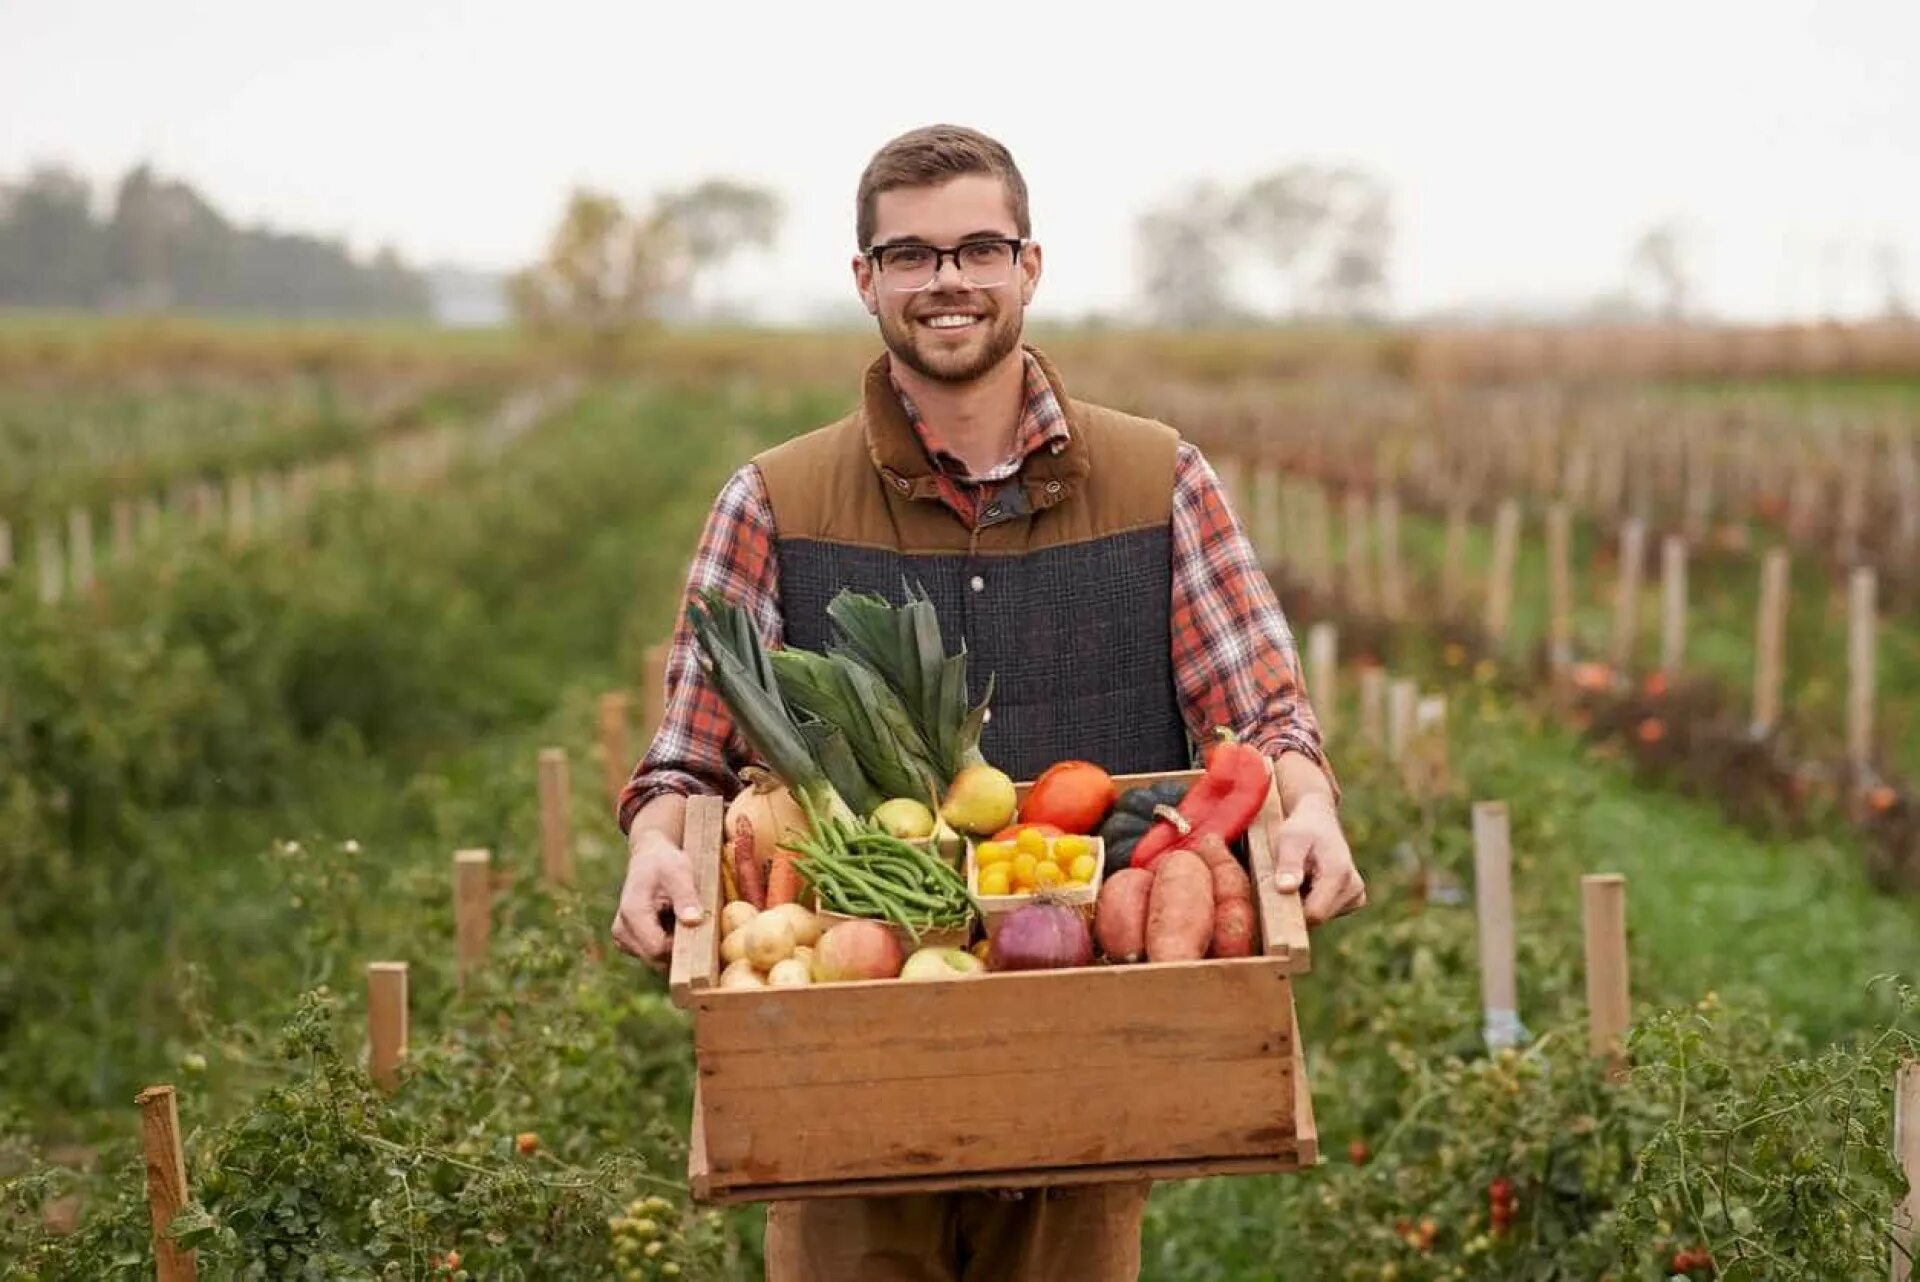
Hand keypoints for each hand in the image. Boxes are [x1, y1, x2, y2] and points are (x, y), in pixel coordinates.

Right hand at [610, 830, 704, 970]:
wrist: (649, 859)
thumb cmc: (666, 863)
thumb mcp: (680, 872)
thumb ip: (686, 897)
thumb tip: (694, 921)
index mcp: (632, 914)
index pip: (657, 949)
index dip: (681, 945)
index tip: (696, 926)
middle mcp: (621, 931)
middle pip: (657, 959)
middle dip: (678, 948)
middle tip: (690, 920)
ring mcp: (623, 940)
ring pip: (657, 961)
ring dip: (673, 947)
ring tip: (679, 918)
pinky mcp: (629, 944)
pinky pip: (654, 957)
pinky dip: (667, 946)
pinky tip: (672, 924)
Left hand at [1269, 794, 1365, 926]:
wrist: (1319, 821)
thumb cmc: (1301, 829)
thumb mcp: (1289, 839)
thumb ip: (1288, 864)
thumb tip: (1285, 888)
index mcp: (1339, 874)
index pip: (1314, 914)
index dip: (1291, 910)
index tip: (1276, 896)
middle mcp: (1354, 888)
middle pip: (1316, 919)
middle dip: (1297, 905)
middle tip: (1286, 880)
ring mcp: (1357, 896)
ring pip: (1320, 918)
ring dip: (1304, 903)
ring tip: (1299, 878)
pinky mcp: (1355, 900)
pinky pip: (1326, 913)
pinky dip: (1313, 902)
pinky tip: (1309, 883)